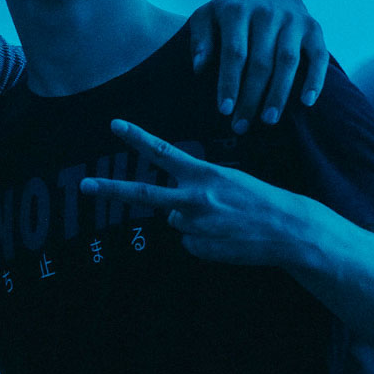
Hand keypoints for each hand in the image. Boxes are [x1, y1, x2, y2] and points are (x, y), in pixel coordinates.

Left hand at [80, 119, 312, 266]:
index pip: (163, 152)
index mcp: (205, 174)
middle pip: (143, 194)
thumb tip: (172, 213)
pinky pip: (189, 242)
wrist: (289, 231)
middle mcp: (194, 198)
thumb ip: (196, 189)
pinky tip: (227, 238)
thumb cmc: (261, 201)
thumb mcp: (230, 181)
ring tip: (224, 222)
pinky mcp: (198, 248)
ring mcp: (194, 225)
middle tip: (84, 186)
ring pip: (176, 221)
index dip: (136, 138)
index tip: (114, 125)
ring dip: (194, 222)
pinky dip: (204, 241)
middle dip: (111, 189)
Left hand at [189, 0, 327, 132]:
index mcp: (237, 10)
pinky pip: (318, 55)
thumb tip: (199, 68)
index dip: (229, 83)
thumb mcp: (207, 17)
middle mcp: (267, 12)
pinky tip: (307, 102)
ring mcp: (293, 20)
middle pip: (260, 62)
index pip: (234, 52)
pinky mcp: (313, 28)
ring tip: (269, 119)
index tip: (224, 110)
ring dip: (279, 94)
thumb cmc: (231, 13)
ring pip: (287, 61)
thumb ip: (200, 40)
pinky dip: (315, 79)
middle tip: (241, 125)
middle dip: (251, 97)